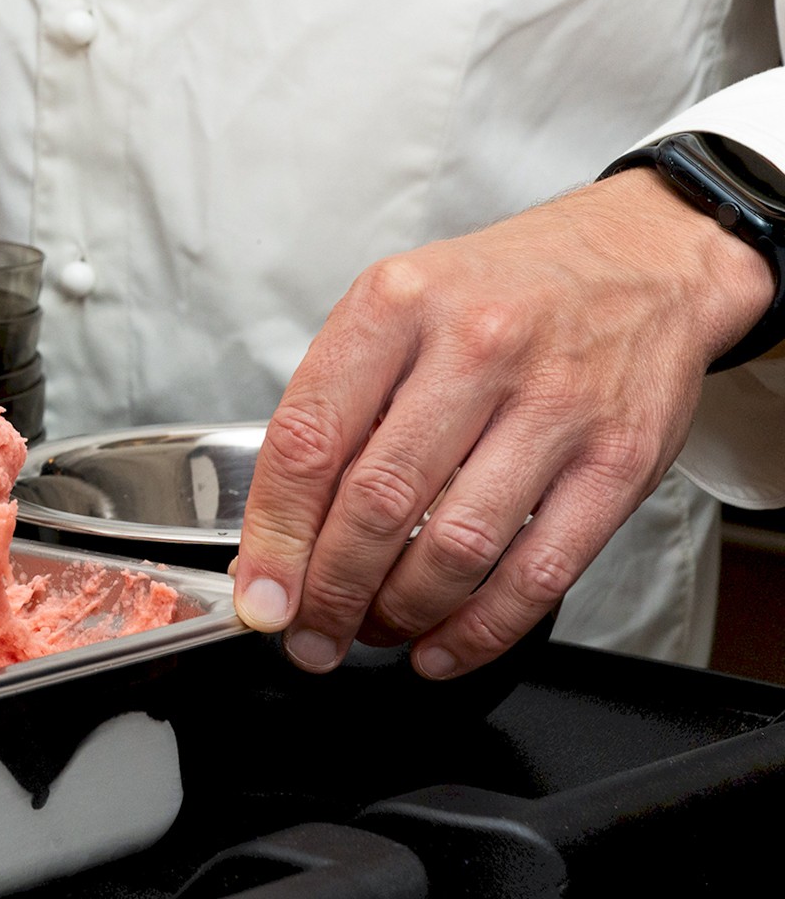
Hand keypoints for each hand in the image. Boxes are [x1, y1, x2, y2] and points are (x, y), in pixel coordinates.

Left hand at [231, 168, 772, 677]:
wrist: (642, 256)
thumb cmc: (500, 291)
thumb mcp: (397, 307)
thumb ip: (336, 404)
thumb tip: (279, 533)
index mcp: (397, 305)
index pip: (309, 439)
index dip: (274, 535)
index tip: (260, 595)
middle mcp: (477, 347)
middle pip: (378, 504)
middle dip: (330, 592)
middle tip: (309, 633)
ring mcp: (555, 404)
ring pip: (455, 549)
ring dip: (399, 613)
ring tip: (372, 630)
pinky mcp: (619, 460)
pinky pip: (539, 572)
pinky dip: (480, 630)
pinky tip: (443, 645)